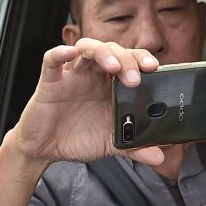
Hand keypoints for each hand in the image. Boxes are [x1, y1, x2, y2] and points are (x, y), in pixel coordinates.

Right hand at [8, 38, 166, 166]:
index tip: (154, 68)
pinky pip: (52, 60)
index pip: (130, 61)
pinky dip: (60, 53)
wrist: (46, 150)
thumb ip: (134, 148)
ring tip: (114, 67)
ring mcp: (72, 75)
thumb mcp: (110, 143)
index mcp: (111, 85)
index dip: (142, 60)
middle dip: (126, 60)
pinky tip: (69, 53)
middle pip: (113, 51)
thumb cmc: (77, 139)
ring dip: (103, 53)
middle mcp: (93, 75)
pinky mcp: (50, 81)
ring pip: (88, 48)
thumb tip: (158, 157)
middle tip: (135, 78)